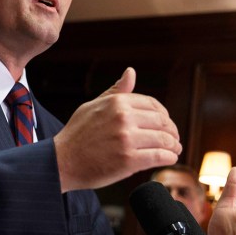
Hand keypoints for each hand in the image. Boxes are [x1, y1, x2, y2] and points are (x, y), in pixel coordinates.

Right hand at [53, 67, 181, 191]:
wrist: (62, 162)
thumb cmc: (76, 135)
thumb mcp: (92, 106)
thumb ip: (115, 92)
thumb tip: (131, 72)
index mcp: (116, 102)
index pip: (153, 104)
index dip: (164, 114)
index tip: (165, 123)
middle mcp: (123, 118)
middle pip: (162, 122)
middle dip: (172, 131)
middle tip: (174, 139)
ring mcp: (127, 139)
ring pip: (164, 140)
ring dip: (173, 145)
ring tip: (174, 149)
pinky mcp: (129, 160)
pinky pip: (159, 156)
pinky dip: (169, 158)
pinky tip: (168, 158)